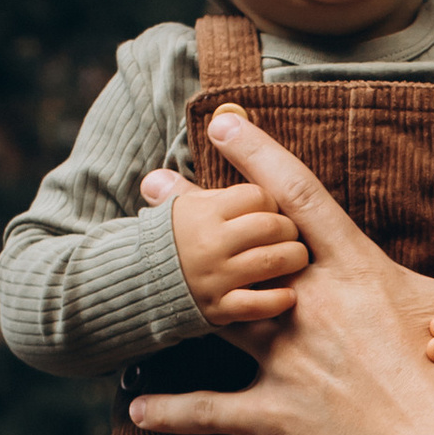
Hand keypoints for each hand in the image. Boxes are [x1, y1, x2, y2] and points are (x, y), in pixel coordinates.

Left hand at [126, 111, 433, 434]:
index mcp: (358, 273)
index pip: (300, 198)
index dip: (259, 155)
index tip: (225, 122)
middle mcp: (312, 309)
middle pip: (241, 249)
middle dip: (194, 214)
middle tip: (152, 186)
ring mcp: (288, 363)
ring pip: (214, 317)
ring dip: (171, 294)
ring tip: (132, 274)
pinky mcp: (276, 417)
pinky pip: (209, 411)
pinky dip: (170, 411)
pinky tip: (136, 409)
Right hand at [146, 167, 309, 330]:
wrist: (139, 286)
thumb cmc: (172, 241)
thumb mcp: (181, 207)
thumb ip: (203, 177)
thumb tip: (215, 125)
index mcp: (204, 213)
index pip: (257, 196)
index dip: (270, 202)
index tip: (269, 210)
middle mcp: (211, 243)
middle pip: (271, 226)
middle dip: (288, 229)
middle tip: (289, 235)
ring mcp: (215, 278)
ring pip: (272, 260)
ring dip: (292, 259)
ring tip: (294, 259)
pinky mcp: (220, 309)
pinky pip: (260, 303)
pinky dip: (279, 299)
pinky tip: (288, 293)